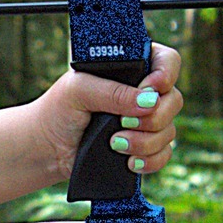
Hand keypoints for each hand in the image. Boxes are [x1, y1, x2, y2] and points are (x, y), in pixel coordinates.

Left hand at [34, 42, 183, 183]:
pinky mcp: (144, 147)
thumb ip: (112, 92)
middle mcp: (143, 93)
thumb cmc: (59, 110)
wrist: (48, 147)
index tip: (150, 88)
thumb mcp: (78, 91)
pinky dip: (149, 160)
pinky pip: (164, 155)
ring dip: (145, 141)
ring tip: (114, 144)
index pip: (167, 61)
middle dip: (152, 116)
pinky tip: (128, 162)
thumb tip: (149, 100)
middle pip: (174, 100)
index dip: (166, 74)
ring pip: (169, 130)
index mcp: (130, 69)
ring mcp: (146, 121)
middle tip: (123, 122)